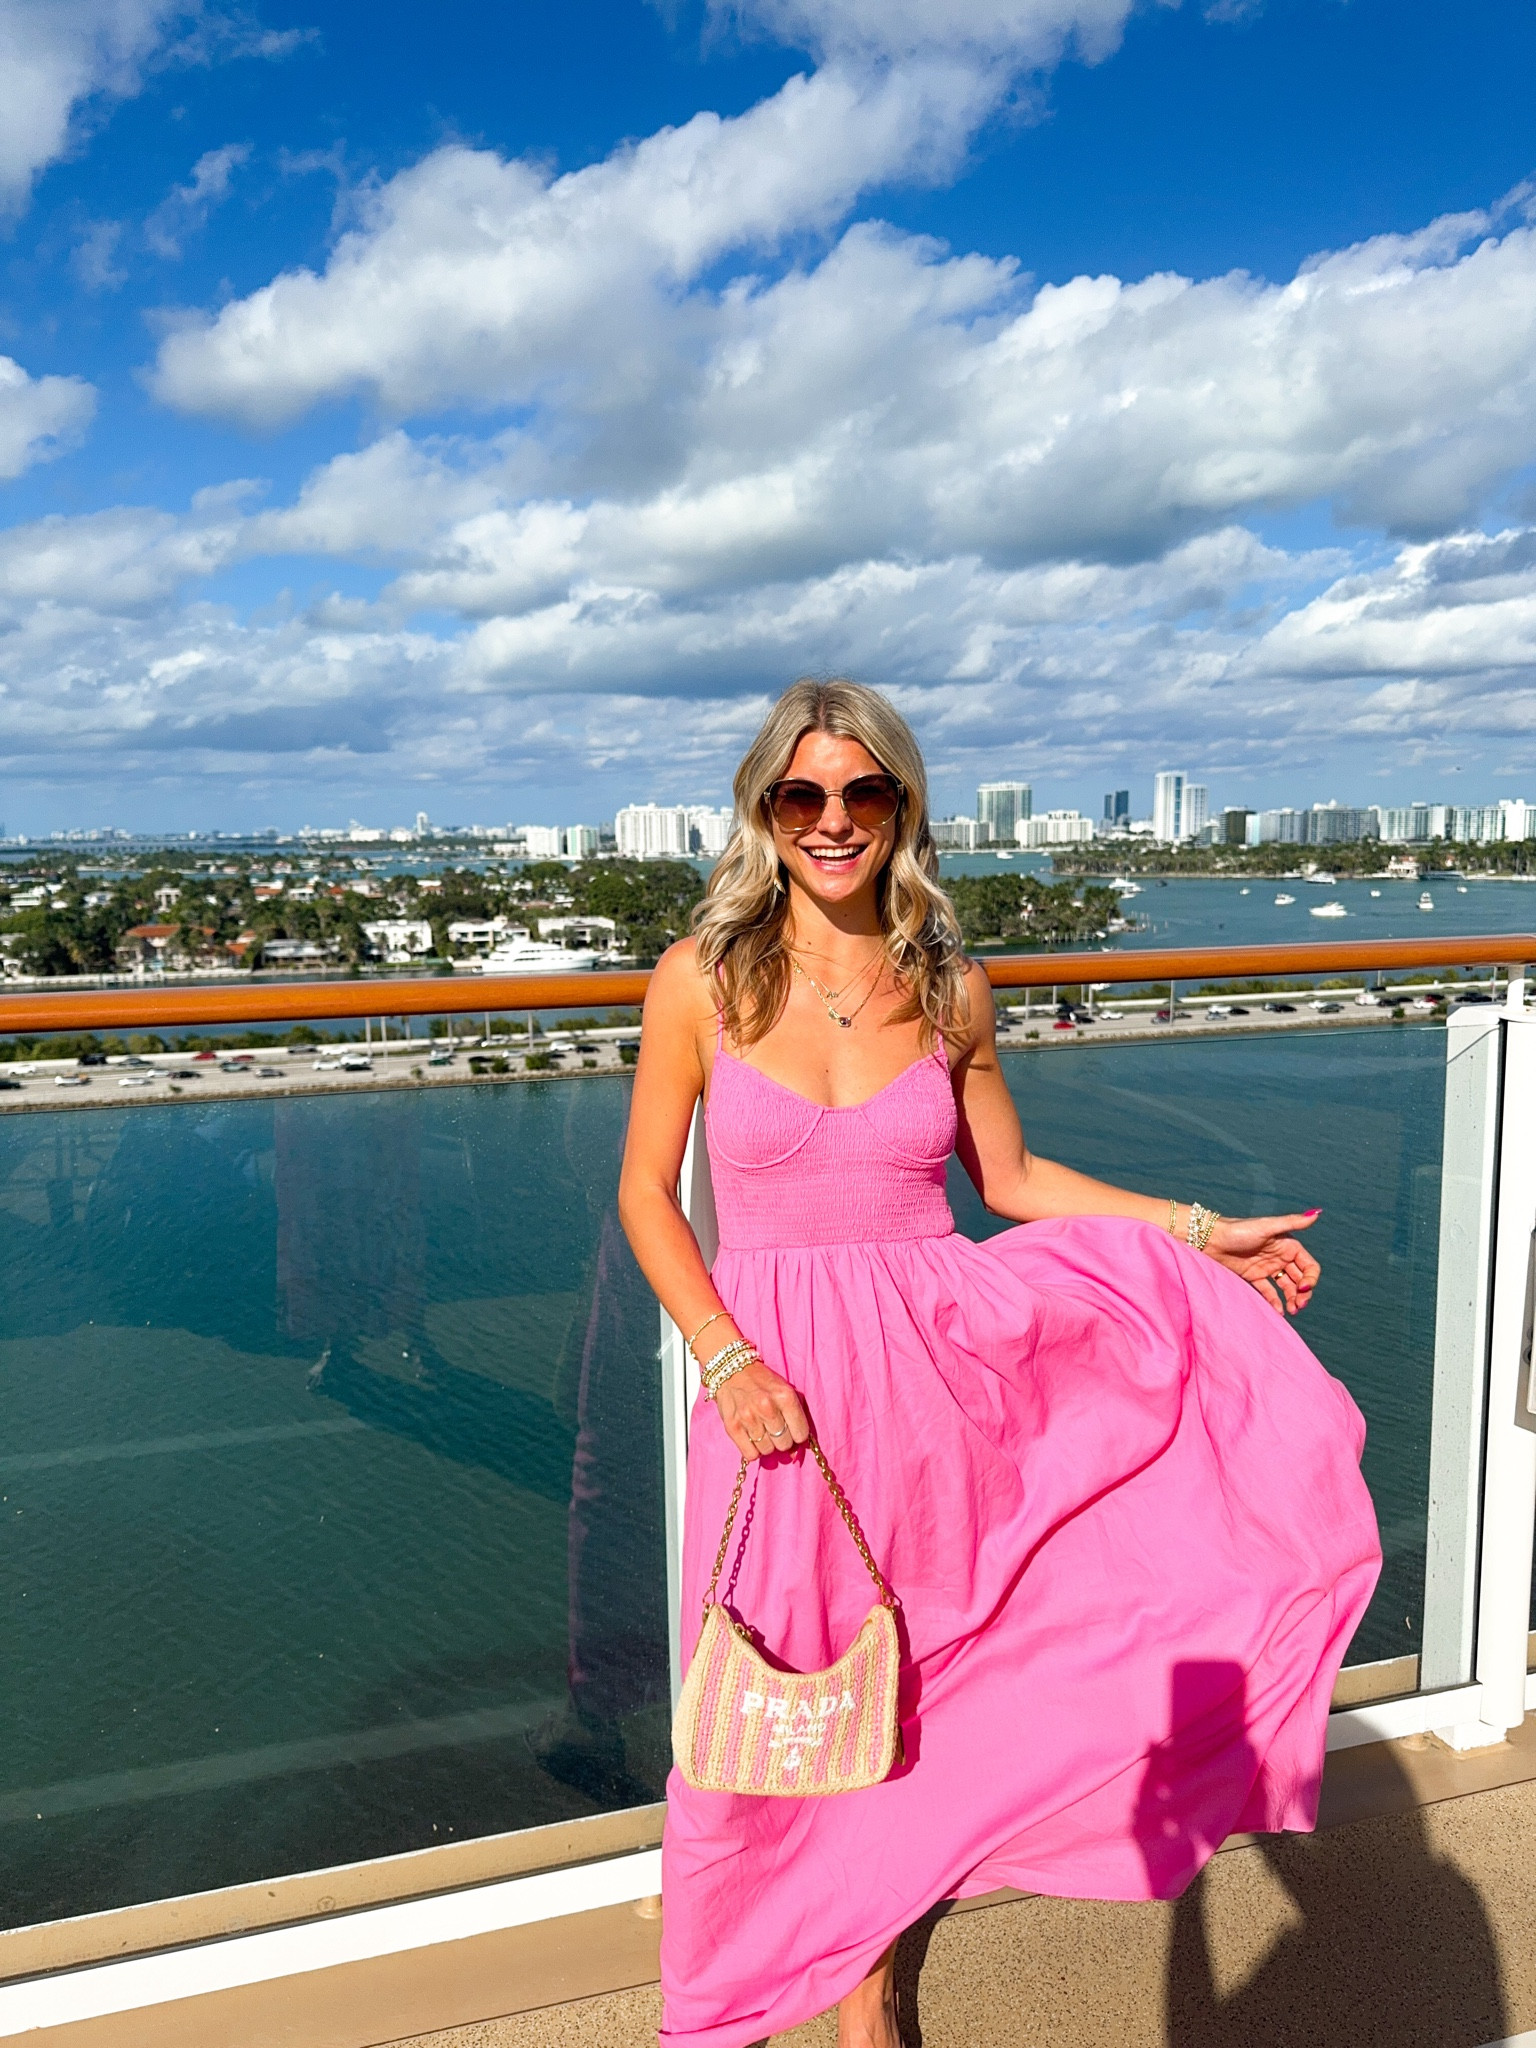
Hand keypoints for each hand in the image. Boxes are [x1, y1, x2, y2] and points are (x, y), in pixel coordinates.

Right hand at [715, 1357, 811, 1460]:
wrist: (731, 1370)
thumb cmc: (762, 1381)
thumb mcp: (785, 1389)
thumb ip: (796, 1415)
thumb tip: (795, 1451)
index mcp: (785, 1397)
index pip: (801, 1434)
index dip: (798, 1434)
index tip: (792, 1430)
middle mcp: (767, 1407)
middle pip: (785, 1444)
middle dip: (782, 1439)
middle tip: (775, 1429)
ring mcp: (749, 1418)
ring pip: (768, 1450)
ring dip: (767, 1444)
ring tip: (762, 1430)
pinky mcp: (733, 1427)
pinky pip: (750, 1454)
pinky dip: (753, 1450)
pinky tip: (752, 1438)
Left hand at [1205, 1211, 1320, 1315]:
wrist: (1210, 1239)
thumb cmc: (1238, 1230)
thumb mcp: (1267, 1226)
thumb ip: (1292, 1222)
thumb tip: (1317, 1212)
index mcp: (1288, 1245)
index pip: (1309, 1266)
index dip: (1310, 1279)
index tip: (1303, 1288)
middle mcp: (1280, 1256)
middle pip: (1300, 1279)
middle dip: (1303, 1293)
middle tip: (1299, 1306)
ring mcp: (1267, 1267)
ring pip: (1287, 1287)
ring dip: (1292, 1299)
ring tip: (1291, 1311)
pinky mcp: (1254, 1276)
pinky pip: (1269, 1292)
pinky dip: (1275, 1302)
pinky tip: (1278, 1312)